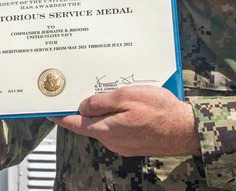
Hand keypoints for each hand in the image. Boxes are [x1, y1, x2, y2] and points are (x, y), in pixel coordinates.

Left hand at [48, 85, 199, 157]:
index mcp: (106, 129)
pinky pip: (118, 128)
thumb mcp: (127, 96)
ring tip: (111, 94)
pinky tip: (126, 105)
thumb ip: (101, 101)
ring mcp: (123, 144)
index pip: (74, 124)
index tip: (49, 110)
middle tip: (82, 91)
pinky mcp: (134, 143)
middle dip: (84, 108)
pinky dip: (116, 116)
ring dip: (103, 111)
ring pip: (105, 125)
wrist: (187, 130)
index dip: (60, 116)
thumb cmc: (160, 112)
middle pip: (89, 124)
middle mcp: (112, 141)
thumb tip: (83, 106)